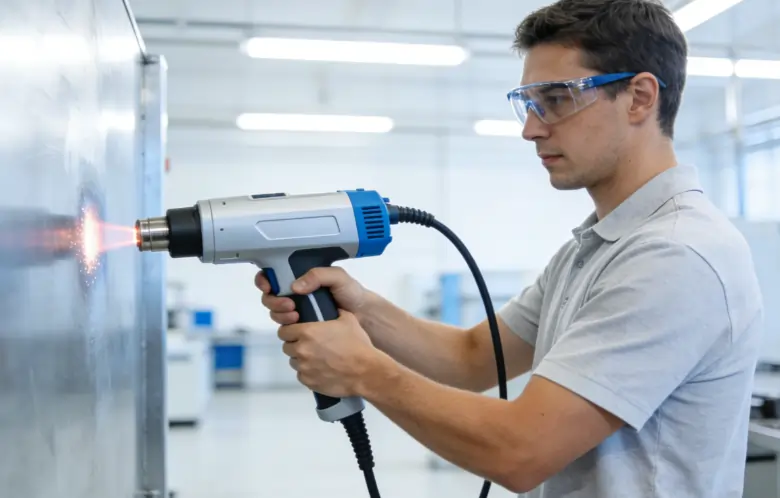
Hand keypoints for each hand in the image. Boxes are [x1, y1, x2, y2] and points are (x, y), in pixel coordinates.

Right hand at [255, 267, 370, 324]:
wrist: (363, 315)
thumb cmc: (351, 293)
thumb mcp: (337, 277)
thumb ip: (318, 275)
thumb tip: (295, 286)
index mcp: (302, 278)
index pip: (274, 276)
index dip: (265, 280)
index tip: (269, 286)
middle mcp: (296, 294)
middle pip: (270, 297)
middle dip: (274, 301)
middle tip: (290, 305)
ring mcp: (298, 310)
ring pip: (276, 312)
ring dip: (280, 314)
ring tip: (296, 316)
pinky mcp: (302, 327)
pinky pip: (286, 327)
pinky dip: (287, 327)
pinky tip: (298, 326)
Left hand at [278, 310, 382, 397]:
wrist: (365, 371)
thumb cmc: (357, 346)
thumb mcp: (348, 320)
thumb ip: (335, 312)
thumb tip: (333, 308)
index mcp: (307, 332)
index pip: (284, 331)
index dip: (289, 331)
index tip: (296, 332)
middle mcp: (302, 349)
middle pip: (287, 346)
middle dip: (295, 345)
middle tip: (309, 345)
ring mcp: (304, 367)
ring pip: (294, 361)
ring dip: (302, 359)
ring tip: (317, 358)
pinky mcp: (308, 381)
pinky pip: (302, 375)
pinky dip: (308, 373)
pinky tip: (321, 369)